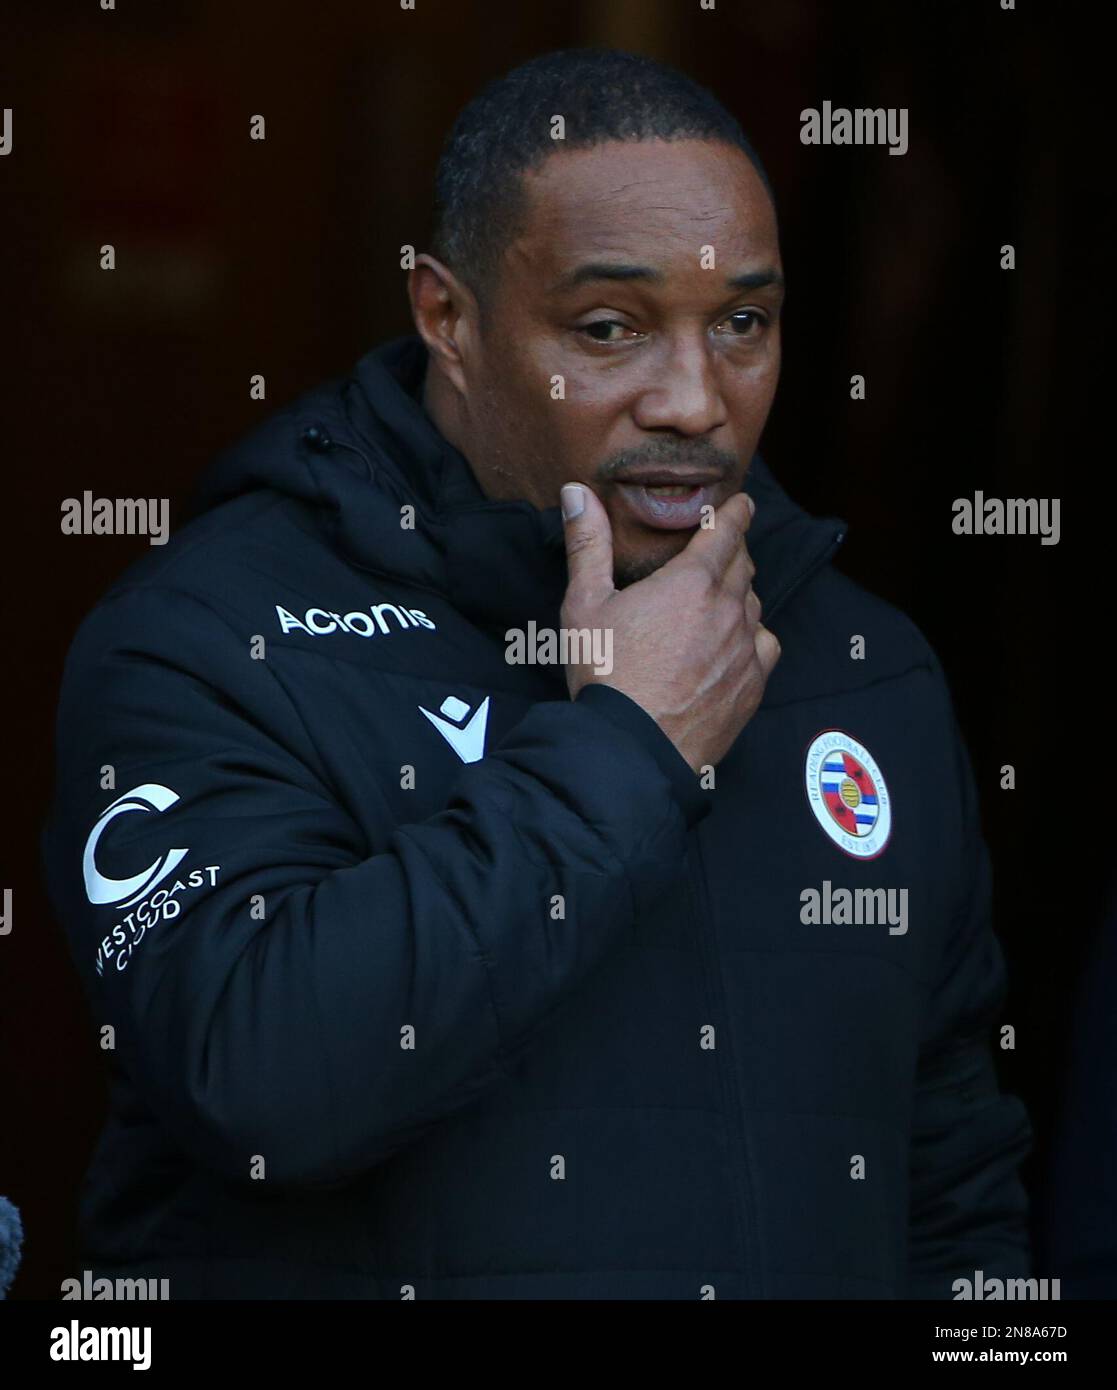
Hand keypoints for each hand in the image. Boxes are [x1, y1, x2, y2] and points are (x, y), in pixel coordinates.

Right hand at [560, 483, 779, 772]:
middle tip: (720, 552)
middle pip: (744, 566)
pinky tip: (733, 646)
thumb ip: (587, 544)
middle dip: (733, 553)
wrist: (632, 749)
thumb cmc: (606, 674)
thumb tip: (576, 492)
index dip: (736, 513)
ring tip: (718, 603)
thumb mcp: (585, 605)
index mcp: (690, 582)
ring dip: (740, 596)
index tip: (742, 504)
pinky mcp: (752, 686)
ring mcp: (745, 649)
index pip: (727, 532)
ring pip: (754, 606)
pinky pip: (764, 647)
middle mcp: (728, 610)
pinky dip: (752, 638)